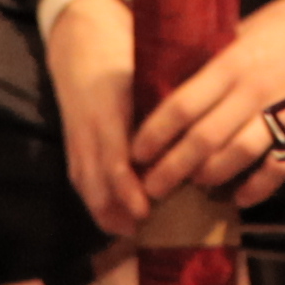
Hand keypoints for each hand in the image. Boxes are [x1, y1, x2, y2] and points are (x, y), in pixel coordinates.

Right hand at [42, 0, 149, 240]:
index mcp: (109, 114)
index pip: (116, 164)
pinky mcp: (72, 154)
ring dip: (111, 215)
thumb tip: (211, 131)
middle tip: (150, 230)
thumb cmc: (127, 62)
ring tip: (139, 232)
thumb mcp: (148, 78)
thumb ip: (173, 107)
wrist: (82, 52)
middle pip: (98, 187)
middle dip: (121, 213)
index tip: (148, 209)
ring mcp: (77, 146)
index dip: (130, 191)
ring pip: (89, 192)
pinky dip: (101, 208)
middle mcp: (88, 134)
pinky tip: (122, 222)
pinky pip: (84, 188)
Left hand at [128, 0, 284, 216]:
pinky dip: (258, 187)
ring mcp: (283, 110)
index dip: (154, 134)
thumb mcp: (243, 29)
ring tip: (194, 187)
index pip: (180, 106)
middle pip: (201, 140)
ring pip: (237, 156)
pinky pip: (280, 166)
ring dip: (210, 178)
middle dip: (171, 169)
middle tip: (150, 188)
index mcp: (230, 62)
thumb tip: (180, 83)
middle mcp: (253, 89)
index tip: (136, 152)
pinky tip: (240, 198)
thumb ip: (216, 60)